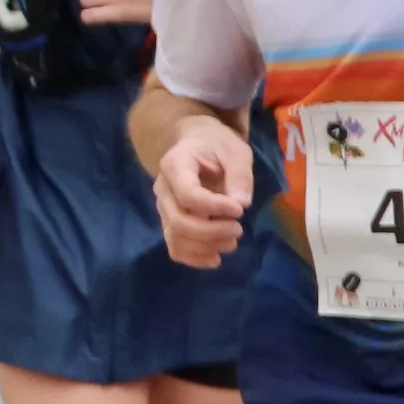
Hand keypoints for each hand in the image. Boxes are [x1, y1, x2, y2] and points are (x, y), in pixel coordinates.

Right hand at [153, 121, 250, 266]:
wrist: (198, 144)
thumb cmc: (217, 145)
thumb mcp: (235, 151)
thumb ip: (239, 175)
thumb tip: (241, 203)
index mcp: (175, 165)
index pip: (188, 195)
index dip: (214, 208)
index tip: (239, 210)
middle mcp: (162, 189)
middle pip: (178, 221)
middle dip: (211, 232)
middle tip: (239, 230)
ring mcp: (164, 207)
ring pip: (175, 237)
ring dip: (205, 247)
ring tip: (232, 243)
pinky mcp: (170, 221)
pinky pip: (174, 246)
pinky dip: (193, 257)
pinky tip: (215, 258)